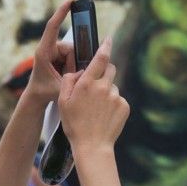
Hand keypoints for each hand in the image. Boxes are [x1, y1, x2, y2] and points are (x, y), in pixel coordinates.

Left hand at [24, 0, 76, 104]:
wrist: (36, 97)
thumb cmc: (44, 92)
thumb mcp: (61, 88)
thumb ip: (75, 79)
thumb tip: (89, 69)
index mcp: (44, 51)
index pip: (53, 26)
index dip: (62, 11)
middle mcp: (48, 48)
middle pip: (71, 47)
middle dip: (74, 63)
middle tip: (67, 76)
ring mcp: (54, 51)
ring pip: (74, 53)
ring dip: (73, 66)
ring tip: (65, 78)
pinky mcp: (58, 55)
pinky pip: (73, 56)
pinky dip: (73, 67)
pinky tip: (67, 76)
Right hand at [57, 37, 129, 152]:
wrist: (92, 146)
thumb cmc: (74, 124)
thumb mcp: (62, 101)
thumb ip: (68, 81)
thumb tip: (79, 71)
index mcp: (87, 83)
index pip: (100, 58)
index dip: (105, 46)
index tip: (109, 38)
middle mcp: (103, 87)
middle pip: (110, 69)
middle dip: (104, 72)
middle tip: (95, 85)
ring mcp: (116, 96)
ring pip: (113, 86)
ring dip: (106, 91)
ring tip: (97, 109)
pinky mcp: (124, 106)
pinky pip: (118, 99)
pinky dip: (113, 104)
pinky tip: (104, 116)